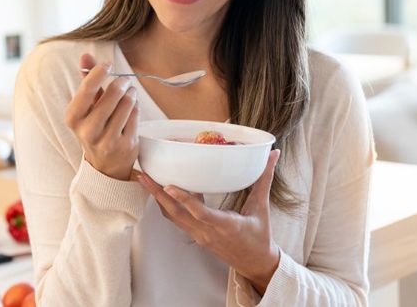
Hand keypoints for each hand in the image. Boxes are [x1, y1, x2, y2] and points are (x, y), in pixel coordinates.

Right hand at [63, 53, 139, 180]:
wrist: (104, 165)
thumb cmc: (94, 127)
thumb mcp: (86, 106)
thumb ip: (86, 80)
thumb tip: (85, 55)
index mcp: (73, 118)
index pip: (87, 89)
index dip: (100, 72)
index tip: (108, 65)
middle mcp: (88, 131)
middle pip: (112, 94)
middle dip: (121, 83)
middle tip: (124, 81)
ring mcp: (108, 140)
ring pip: (127, 104)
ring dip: (131, 94)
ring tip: (129, 93)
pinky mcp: (126, 146)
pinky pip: (136, 116)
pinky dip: (136, 108)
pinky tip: (133, 107)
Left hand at [138, 149, 281, 294]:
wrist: (255, 263)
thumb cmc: (260, 236)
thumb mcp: (262, 207)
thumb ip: (265, 179)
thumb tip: (274, 154)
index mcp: (226, 226)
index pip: (200, 213)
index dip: (183, 199)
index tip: (168, 185)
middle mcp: (207, 232)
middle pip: (176, 214)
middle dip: (157, 194)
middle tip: (143, 176)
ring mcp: (199, 236)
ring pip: (172, 217)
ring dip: (158, 198)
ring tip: (145, 179)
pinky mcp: (195, 236)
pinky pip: (177, 220)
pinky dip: (167, 204)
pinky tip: (163, 190)